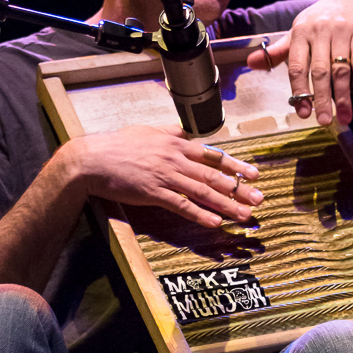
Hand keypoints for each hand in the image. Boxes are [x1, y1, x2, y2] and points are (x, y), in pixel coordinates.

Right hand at [72, 126, 261, 228]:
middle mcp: (175, 159)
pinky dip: (199, 214)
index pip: (213, 156)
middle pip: (213, 175)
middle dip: (239, 189)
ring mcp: (165, 176)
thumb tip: (182, 130)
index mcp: (175, 144)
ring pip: (202, 192)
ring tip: (244, 215)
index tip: (253, 174)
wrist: (92, 159)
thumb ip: (168, 132)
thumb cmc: (117, 145)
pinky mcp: (153, 192)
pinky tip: (215, 222)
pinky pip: (181, 205)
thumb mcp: (147, 132)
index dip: (235, 166)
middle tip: (259, 199)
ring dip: (226, 205)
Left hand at [246, 0, 352, 125]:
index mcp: (300, 33)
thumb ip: (279, 51)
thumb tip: (250, 63)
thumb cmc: (323, 17)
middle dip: (322, 99)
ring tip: (344, 118)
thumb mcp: (299, 30)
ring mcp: (342, 31)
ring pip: (341, 68)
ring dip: (343, 96)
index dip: (299, 91)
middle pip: (320, 71)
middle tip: (323, 122)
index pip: (296, 66)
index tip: (302, 114)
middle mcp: (319, 31)